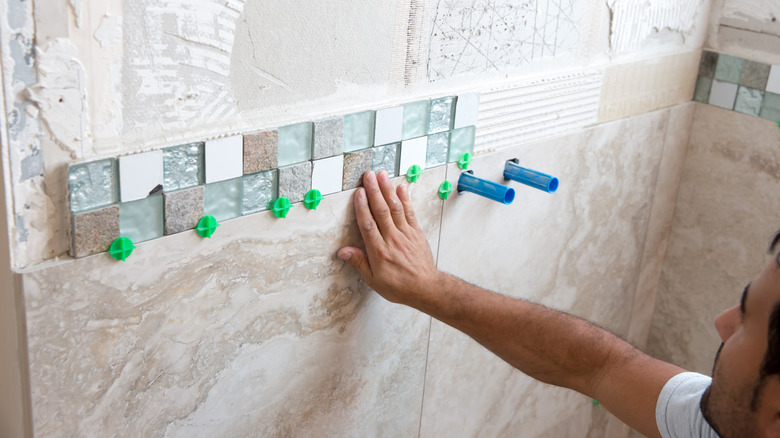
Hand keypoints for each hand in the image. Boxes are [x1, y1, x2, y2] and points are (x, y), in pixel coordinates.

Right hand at [338, 170, 440, 306]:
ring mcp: (406, 234)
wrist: (426, 288)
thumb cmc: (399, 286)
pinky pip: (410, 213)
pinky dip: (405, 199)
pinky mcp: (416, 233)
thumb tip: (342, 251)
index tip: (358, 192)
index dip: (363, 207)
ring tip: (382, 175)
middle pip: (381, 211)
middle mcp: (393, 239)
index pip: (368, 225)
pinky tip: (400, 187)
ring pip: (395, 208)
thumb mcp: (374, 280)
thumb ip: (359, 263)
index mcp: (379, 251)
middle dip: (374, 191)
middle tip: (368, 175)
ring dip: (388, 190)